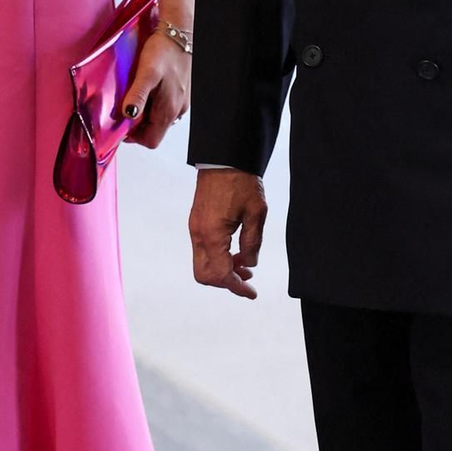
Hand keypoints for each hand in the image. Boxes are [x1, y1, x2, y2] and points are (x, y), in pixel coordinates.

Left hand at [120, 28, 190, 149]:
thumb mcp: (146, 72)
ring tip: (134, 94)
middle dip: (137, 124)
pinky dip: (151, 103)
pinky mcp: (179, 93)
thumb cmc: (165, 50)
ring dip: (144, 113)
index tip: (122, 124)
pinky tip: (146, 88)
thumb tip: (128, 114)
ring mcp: (180, 102)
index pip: (151, 140)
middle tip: (125, 106)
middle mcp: (177, 109)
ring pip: (158, 119)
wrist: (179, 33)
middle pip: (154, 131)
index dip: (134, 137)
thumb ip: (137, 95)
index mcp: (169, 109)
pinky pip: (163, 107)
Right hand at [189, 168, 266, 299]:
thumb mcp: (256, 213)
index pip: (221, 274)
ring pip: (202, 264)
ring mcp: (195, 228)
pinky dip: (216, 258)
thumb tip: (249, 264)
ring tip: (244, 264)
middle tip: (246, 278)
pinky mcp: (196, 222)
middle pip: (204, 275)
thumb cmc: (241, 182)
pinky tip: (234, 251)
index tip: (251, 292)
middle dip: (226, 282)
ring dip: (221, 270)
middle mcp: (199, 234)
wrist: (224, 158)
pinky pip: (202, 250)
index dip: (237, 287)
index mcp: (213, 234)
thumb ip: (252, 243)